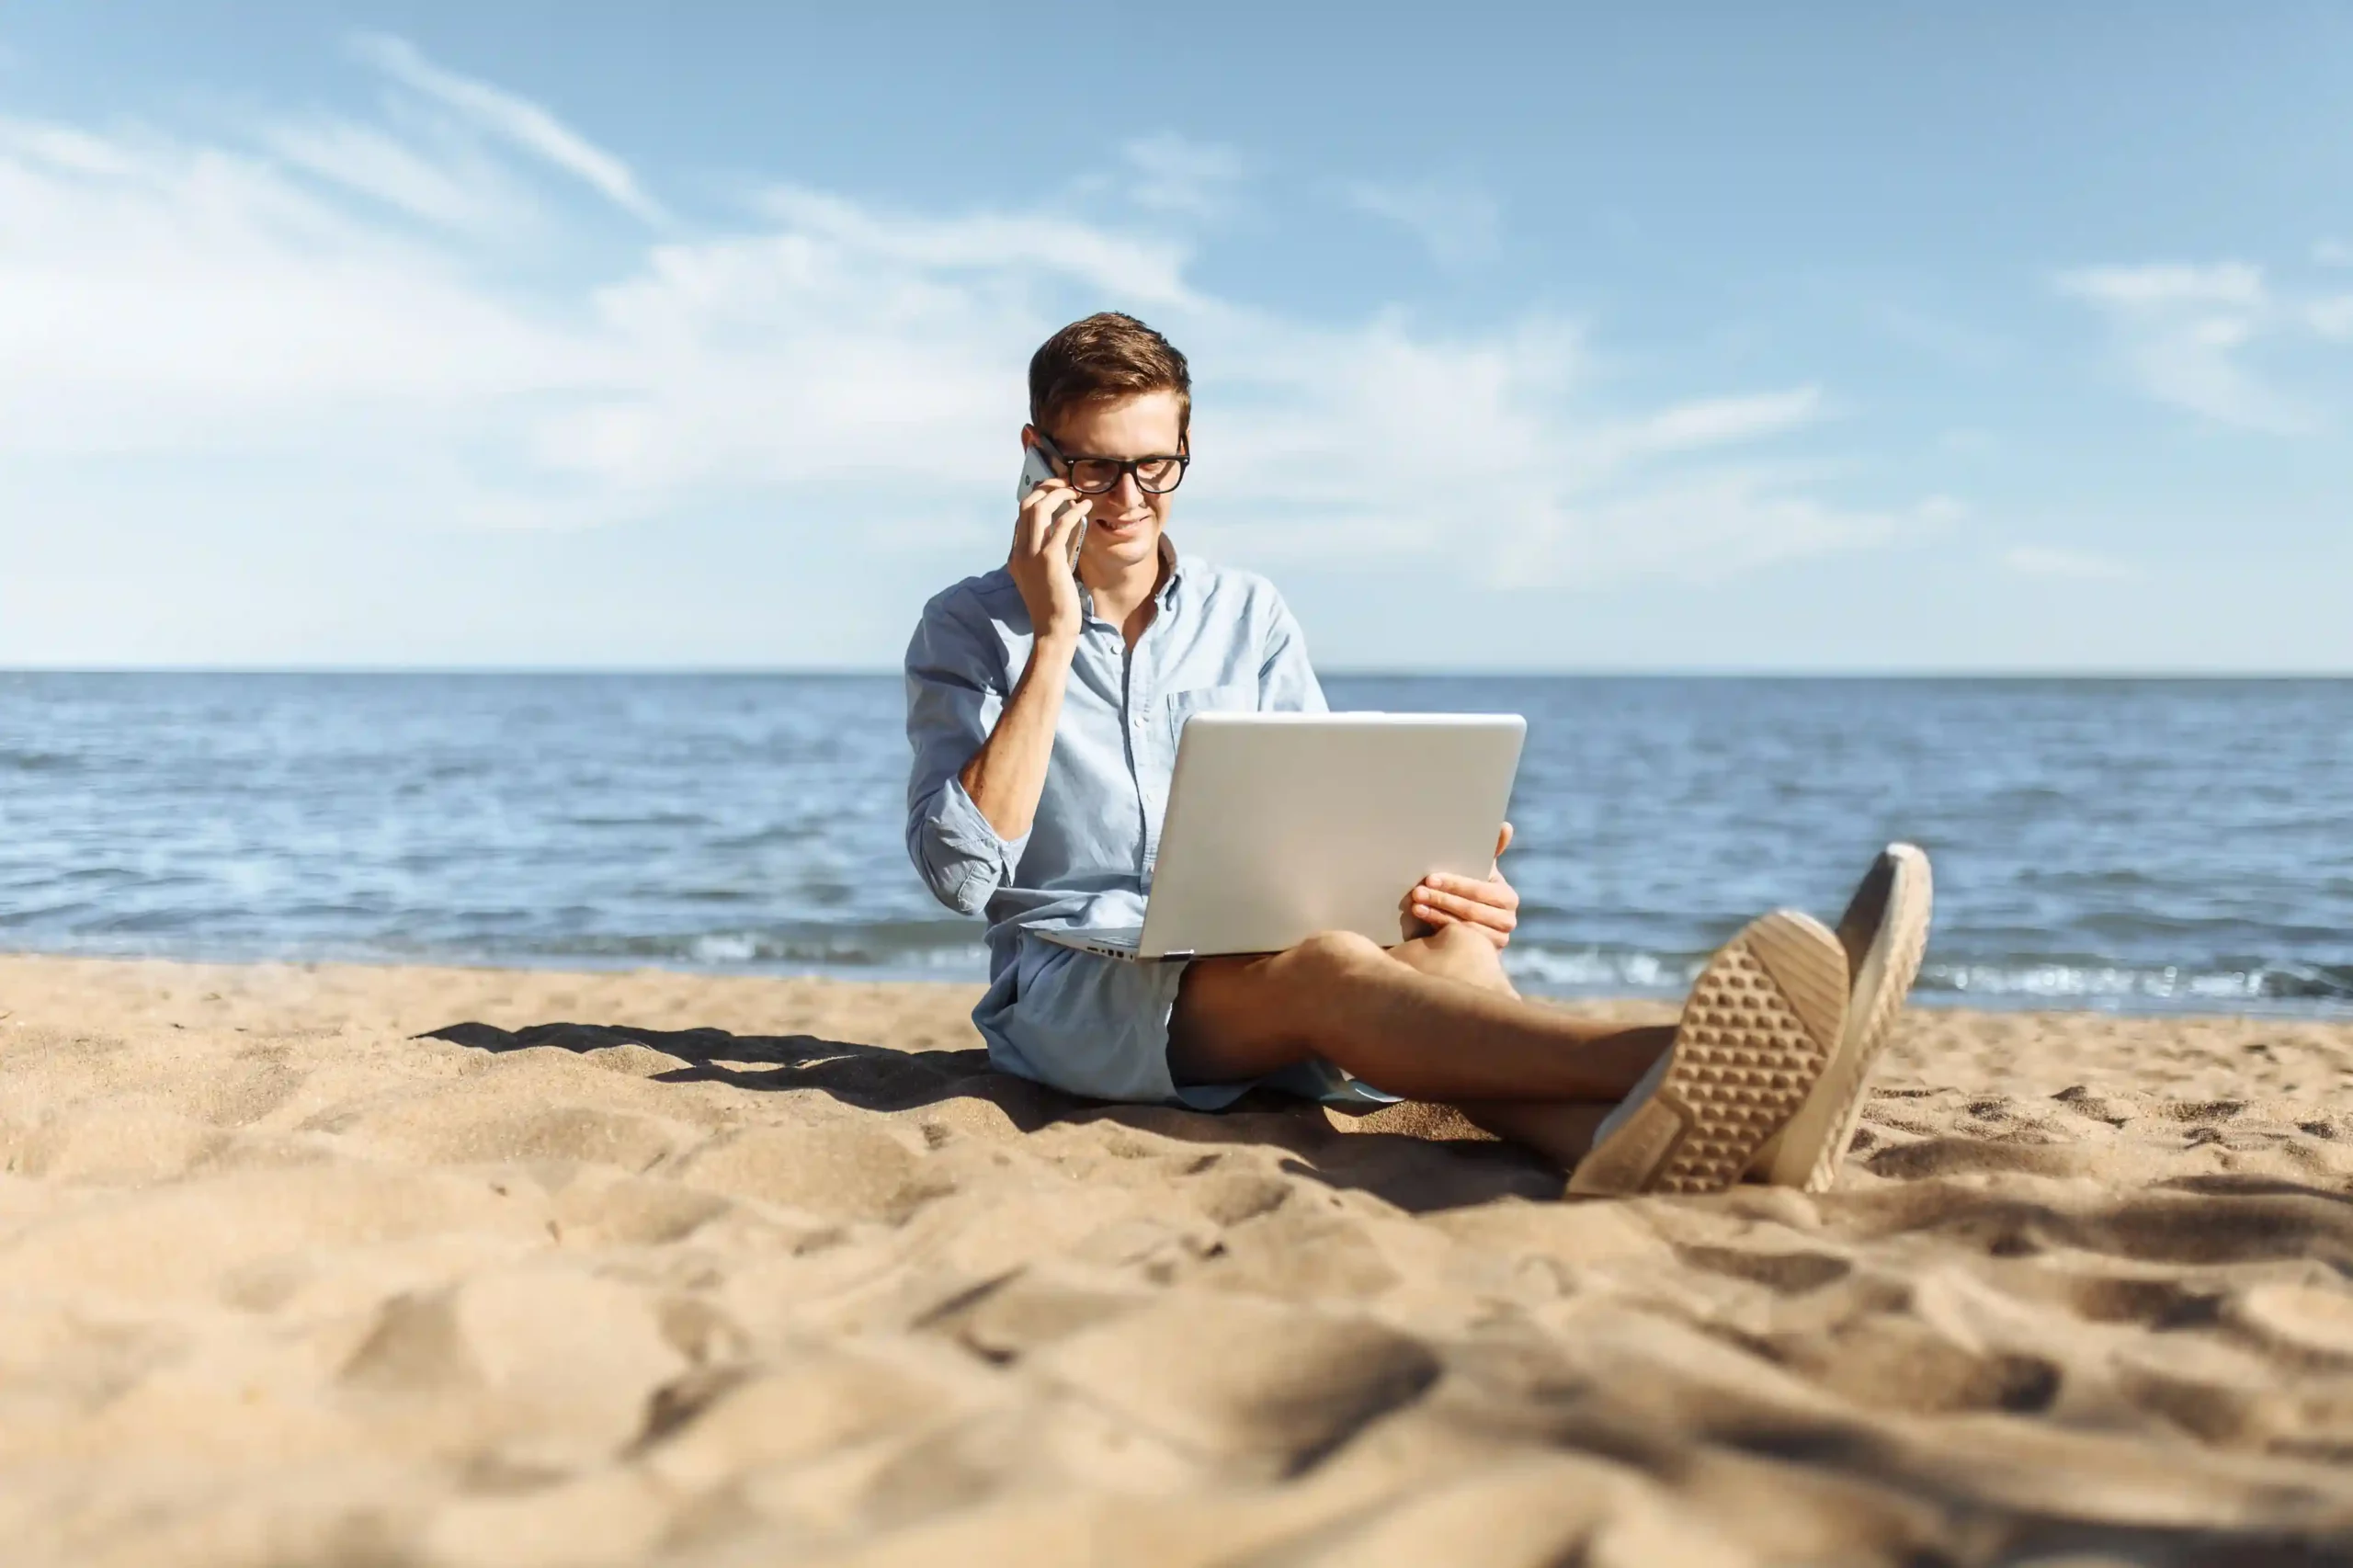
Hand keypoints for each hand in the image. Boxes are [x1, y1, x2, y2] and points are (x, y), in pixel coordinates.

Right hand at [1009, 475, 1088, 645]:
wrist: (1053, 630)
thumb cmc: (1055, 606)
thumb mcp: (1046, 576)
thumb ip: (1051, 553)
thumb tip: (1067, 528)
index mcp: (1016, 555)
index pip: (1022, 516)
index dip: (1039, 498)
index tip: (1057, 492)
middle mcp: (1020, 551)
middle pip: (1027, 505)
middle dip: (1046, 488)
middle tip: (1066, 484)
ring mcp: (1032, 555)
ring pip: (1040, 508)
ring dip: (1060, 494)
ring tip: (1076, 492)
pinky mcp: (1049, 559)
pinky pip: (1061, 524)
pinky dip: (1074, 511)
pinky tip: (1086, 507)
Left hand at [1403, 822, 1519, 947]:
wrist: (1465, 924)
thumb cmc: (1469, 890)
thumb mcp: (1478, 870)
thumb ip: (1491, 849)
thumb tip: (1505, 825)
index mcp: (1508, 897)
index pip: (1479, 890)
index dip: (1454, 884)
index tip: (1430, 878)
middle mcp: (1508, 921)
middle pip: (1470, 910)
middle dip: (1441, 899)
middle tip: (1417, 892)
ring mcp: (1497, 941)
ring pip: (1463, 927)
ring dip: (1437, 915)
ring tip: (1415, 906)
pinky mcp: (1483, 956)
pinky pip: (1460, 943)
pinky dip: (1439, 930)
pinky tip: (1423, 921)